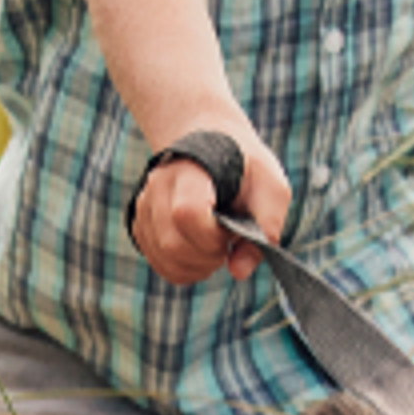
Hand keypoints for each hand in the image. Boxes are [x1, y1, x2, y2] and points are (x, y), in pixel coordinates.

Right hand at [130, 124, 289, 286]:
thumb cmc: (245, 167)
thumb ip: (266, 226)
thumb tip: (239, 271)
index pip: (186, 213)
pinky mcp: (141, 226)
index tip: (230, 231)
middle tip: (227, 244)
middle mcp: (158, 186)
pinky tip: (201, 255)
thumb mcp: (272, 187)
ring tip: (215, 248)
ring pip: (164, 258)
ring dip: (197, 267)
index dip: (212, 236)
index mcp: (189, 170)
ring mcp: (145, 206)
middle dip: (207, 257)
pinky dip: (185, 269)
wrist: (213, 144)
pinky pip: (159, 264)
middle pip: (172, 243)